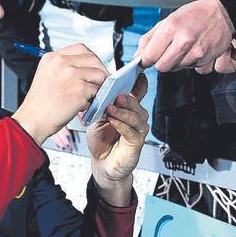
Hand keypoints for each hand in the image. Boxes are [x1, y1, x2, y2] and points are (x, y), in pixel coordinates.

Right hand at [12, 44, 110, 144]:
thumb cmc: (40, 103)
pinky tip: (81, 105)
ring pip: (99, 75)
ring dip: (97, 87)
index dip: (92, 58)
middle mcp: (61, 62)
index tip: (94, 67)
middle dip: (100, 71)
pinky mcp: (79, 89)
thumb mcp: (47, 75)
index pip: (81, 49)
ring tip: (87, 96)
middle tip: (99, 82)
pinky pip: (97, 91)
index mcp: (52, 58)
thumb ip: (64, 67)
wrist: (33, 119)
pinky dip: (93, 100)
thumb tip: (86, 67)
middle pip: (93, 59)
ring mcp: (71, 74)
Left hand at [87, 84, 149, 201]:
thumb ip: (101, 104)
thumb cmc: (101, 139)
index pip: (137, 92)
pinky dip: (122, 125)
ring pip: (136, 116)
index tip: (135, 72)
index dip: (138, 82)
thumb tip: (97, 88)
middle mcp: (135, 117)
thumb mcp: (98, 117)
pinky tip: (113, 121)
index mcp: (127, 108)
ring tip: (111, 108)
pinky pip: (132, 132)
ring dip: (123, 111)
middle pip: (137, 103)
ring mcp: (138, 130)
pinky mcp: (136, 143)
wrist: (102, 163)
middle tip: (116, 94)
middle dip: (126, 97)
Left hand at [136, 0, 235, 71]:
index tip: (146, 58)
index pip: (150, 56)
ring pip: (176, 69)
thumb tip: (138, 56)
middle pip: (162, 67)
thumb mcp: (167, 20)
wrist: (221, 13)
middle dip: (160, 62)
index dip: (146, 59)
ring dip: (175, 62)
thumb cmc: (193, 14)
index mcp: (171, 27)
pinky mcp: (206, 59)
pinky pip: (190, 68)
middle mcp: (184, 41)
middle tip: (165, 52)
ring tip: (182, 48)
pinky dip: (188, 62)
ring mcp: (196, 51)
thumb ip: (149, 38)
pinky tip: (192, 50)